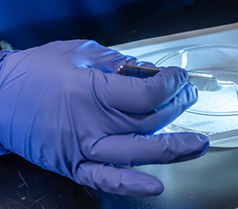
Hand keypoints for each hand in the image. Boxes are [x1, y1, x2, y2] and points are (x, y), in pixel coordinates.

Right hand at [0, 40, 207, 195]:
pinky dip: (131, 185)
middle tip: (191, 97)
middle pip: (149, 121)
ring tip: (197, 144)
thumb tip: (147, 71)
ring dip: (172, 149)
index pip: (147, 93)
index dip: (171, 83)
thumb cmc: (39, 69)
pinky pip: (105, 179)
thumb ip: (117, 62)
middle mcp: (92, 122)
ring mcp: (82, 148)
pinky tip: (156, 186)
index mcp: (93, 89)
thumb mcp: (81, 51)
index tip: (180, 76)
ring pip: (137, 152)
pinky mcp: (72, 165)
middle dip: (177, 108)